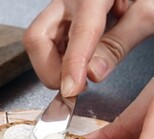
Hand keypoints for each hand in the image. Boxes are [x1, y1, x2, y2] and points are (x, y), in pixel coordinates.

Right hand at [23, 0, 153, 96]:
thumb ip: (118, 44)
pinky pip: (44, 43)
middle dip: (49, 69)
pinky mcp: (56, 17)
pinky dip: (56, 61)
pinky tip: (75, 63)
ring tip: (77, 73)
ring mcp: (58, 7)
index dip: (72, 65)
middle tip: (72, 85)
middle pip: (37, 38)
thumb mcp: (145, 16)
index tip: (71, 89)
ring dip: (52, 67)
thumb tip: (92, 73)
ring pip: (36, 43)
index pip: (78, 34)